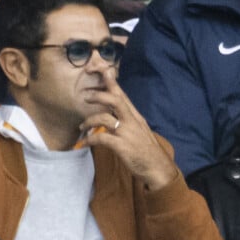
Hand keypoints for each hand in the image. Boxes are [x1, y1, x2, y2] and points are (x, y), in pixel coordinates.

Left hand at [80, 68, 177, 190]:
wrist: (158, 169)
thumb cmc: (146, 151)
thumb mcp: (139, 131)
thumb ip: (127, 121)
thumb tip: (113, 115)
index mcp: (135, 116)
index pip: (122, 94)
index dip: (111, 82)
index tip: (100, 70)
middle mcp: (132, 121)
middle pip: (116, 100)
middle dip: (99, 95)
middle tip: (86, 96)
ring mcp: (127, 133)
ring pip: (105, 118)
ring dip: (89, 121)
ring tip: (81, 126)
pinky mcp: (122, 147)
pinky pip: (100, 139)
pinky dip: (89, 140)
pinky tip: (83, 143)